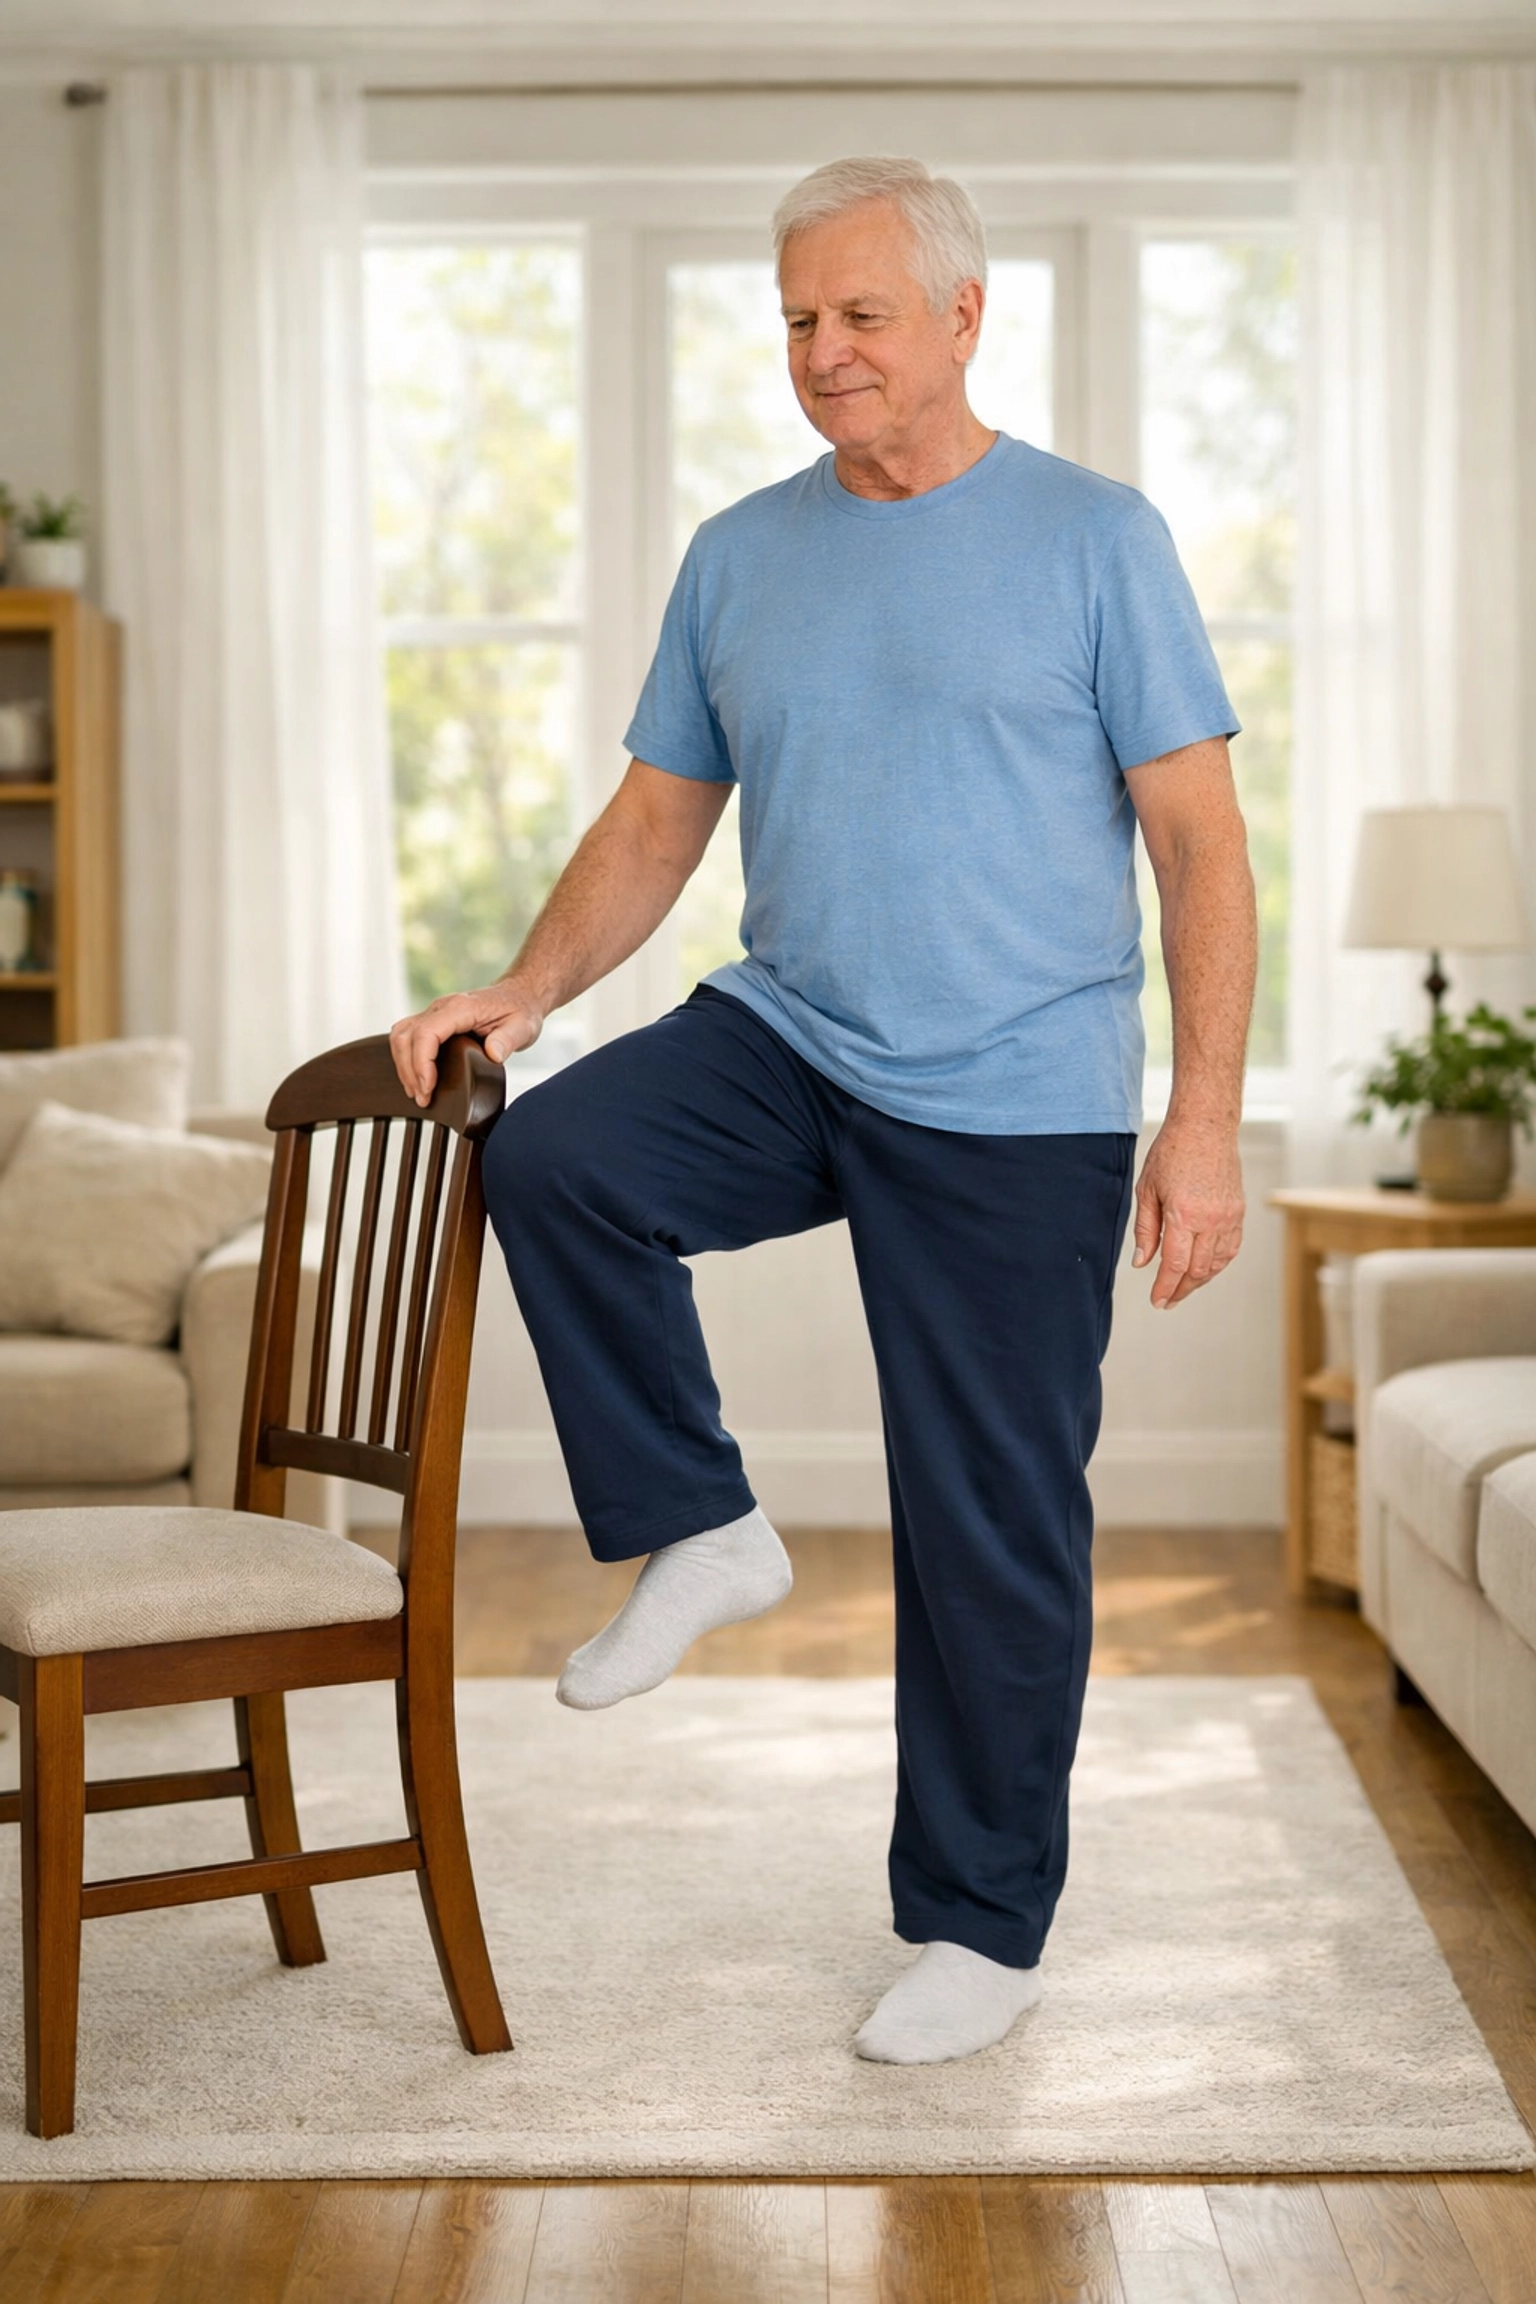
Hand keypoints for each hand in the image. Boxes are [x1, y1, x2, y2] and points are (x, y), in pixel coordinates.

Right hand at [388, 982, 543, 1108]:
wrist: (518, 995)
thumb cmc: (519, 1010)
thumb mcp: (523, 1026)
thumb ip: (509, 1039)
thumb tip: (494, 1054)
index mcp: (461, 1008)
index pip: (426, 1033)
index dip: (422, 1062)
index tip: (428, 1086)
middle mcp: (442, 1007)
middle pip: (406, 1036)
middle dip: (409, 1070)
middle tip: (423, 1097)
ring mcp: (435, 1012)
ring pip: (401, 1035)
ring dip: (403, 1065)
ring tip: (417, 1092)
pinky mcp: (433, 1020)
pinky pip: (408, 1035)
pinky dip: (405, 1057)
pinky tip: (414, 1076)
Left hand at [1130, 1115, 1244, 1308]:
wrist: (1205, 1127)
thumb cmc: (1171, 1152)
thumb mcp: (1147, 1189)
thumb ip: (1146, 1229)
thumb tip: (1142, 1263)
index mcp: (1184, 1215)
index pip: (1175, 1265)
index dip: (1165, 1287)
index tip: (1157, 1301)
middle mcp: (1211, 1220)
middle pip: (1198, 1270)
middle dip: (1181, 1290)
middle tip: (1167, 1300)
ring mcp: (1229, 1217)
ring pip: (1217, 1263)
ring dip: (1200, 1281)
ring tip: (1183, 1288)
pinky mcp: (1239, 1212)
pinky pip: (1231, 1248)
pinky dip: (1218, 1264)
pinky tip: (1204, 1269)